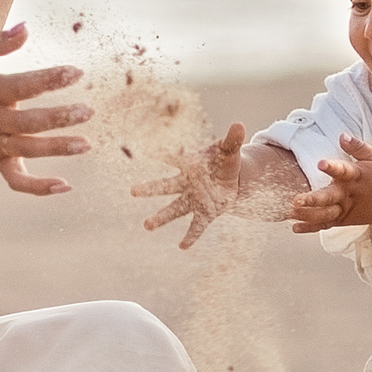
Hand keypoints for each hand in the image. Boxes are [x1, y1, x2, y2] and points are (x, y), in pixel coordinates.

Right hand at [0, 21, 90, 196]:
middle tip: (88, 111)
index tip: (76, 73)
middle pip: (31, 122)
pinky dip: (38, 187)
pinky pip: (17, 180)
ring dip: (58, 148)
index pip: (24, 85)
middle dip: (60, 117)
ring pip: (29, 150)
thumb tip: (26, 28)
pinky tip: (64, 185)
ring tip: (85, 144)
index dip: (51, 79)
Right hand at [131, 122, 247, 248]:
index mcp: (190, 165)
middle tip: (132, 191)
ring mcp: (193, 200)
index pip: (174, 158)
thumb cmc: (224, 162)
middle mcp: (186, 184)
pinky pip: (196, 226)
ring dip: (161, 217)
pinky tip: (182, 246)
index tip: (147, 152)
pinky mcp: (205, 213)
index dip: (162, 154)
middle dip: (149, 188)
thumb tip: (239, 124)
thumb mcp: (229, 151)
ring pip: (174, 209)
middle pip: (165, 186)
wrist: (232, 180)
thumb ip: (232, 140)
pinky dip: (191, 236)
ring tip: (146, 225)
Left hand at [288, 134, 371, 232]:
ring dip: (307, 215)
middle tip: (296, 200)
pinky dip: (311, 228)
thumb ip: (358, 147)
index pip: (344, 170)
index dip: (332, 167)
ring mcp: (345, 209)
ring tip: (290, 213)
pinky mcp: (343, 219)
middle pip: (330, 197)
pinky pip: (326, 225)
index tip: (321, 163)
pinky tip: (294, 228)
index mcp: (357, 176)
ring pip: (325, 214)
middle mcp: (349, 194)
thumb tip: (341, 136)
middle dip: (313, 200)